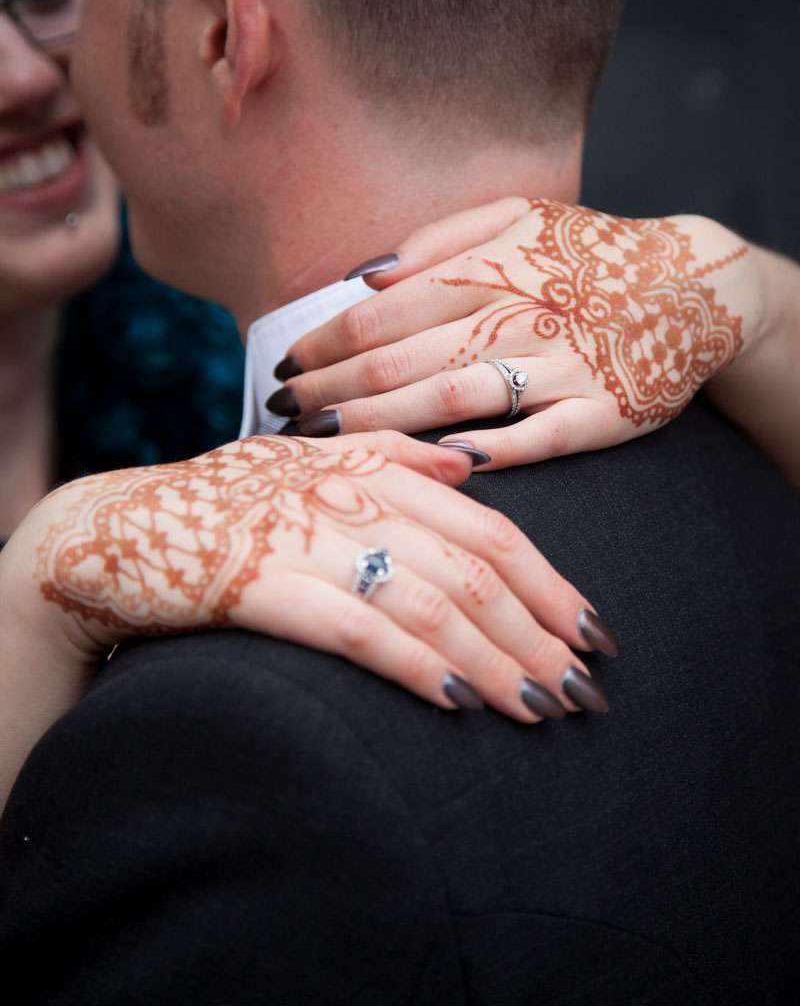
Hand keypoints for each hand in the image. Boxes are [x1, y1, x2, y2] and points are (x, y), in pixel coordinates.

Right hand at [2, 433, 614, 743]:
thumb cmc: (226, 500)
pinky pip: (358, 629)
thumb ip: (394, 454)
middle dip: (541, 634)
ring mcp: (307, 536)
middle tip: (585, 688)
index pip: (491, 526)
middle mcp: (351, 493)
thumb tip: (472, 465)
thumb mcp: (309, 461)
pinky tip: (459, 704)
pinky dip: (417, 666)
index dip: (552, 582)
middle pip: (474, 569)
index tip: (595, 632)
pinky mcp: (262, 583)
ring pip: (430, 602)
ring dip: (495, 661)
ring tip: (541, 709)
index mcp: (375, 465)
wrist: (117, 528)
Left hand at [275, 198, 766, 467]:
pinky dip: (479, 452)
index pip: (378, 314)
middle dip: (327, 391)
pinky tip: (426, 464)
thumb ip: (437, 239)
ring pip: (446, 400)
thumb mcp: (517, 215)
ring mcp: (558, 368)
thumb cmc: (589, 252)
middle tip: (280, 413)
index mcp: (487, 267)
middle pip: (397, 362)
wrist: (694, 284)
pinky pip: (529, 440)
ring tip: (322, 441)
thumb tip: (364, 276)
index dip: (320, 344)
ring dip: (376, 424)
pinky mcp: (597, 414)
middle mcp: (515, 316)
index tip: (283, 366)